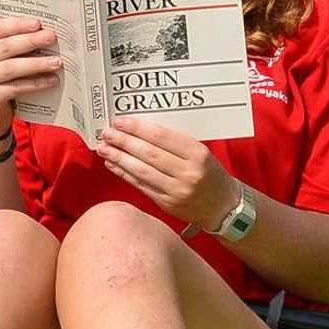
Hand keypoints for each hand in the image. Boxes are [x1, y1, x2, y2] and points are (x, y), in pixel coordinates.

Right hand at [0, 17, 60, 130]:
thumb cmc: (1, 78)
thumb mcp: (1, 59)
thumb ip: (15, 45)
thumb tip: (46, 32)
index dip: (18, 24)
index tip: (38, 23)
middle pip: (5, 47)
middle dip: (30, 41)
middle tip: (51, 37)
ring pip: (11, 68)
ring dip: (37, 64)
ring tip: (57, 62)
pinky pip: (16, 88)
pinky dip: (36, 83)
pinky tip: (52, 80)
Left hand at [93, 116, 241, 230]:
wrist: (224, 207)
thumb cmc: (210, 173)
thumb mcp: (201, 152)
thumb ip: (175, 143)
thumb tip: (140, 130)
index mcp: (197, 153)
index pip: (161, 136)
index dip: (137, 128)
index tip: (120, 121)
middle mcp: (187, 172)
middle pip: (148, 153)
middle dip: (123, 142)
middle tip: (106, 133)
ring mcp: (176, 190)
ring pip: (141, 171)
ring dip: (119, 158)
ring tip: (104, 148)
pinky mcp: (167, 204)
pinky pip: (141, 185)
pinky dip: (124, 174)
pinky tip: (112, 165)